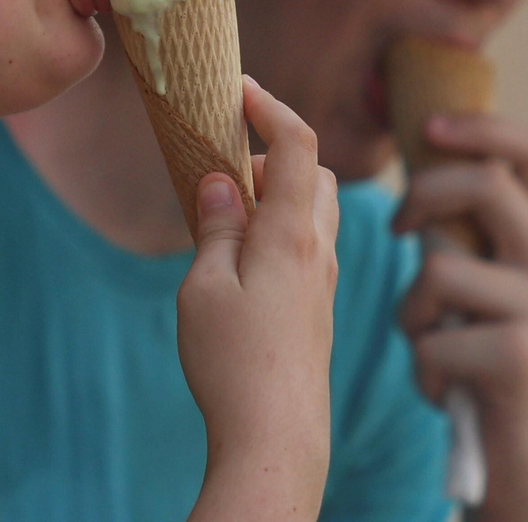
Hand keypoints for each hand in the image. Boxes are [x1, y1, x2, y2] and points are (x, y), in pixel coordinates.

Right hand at [181, 76, 338, 521]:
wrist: (277, 438)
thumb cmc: (234, 363)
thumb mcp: (203, 288)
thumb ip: (215, 228)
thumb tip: (220, 181)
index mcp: (290, 234)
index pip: (296, 143)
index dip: (270, 105)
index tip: (239, 88)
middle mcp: (318, 250)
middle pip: (314, 172)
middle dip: (274, 152)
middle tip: (223, 164)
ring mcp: (325, 281)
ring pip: (316, 210)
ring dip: (280, 193)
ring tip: (228, 213)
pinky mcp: (320, 309)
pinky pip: (310, 245)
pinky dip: (283, 228)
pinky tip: (244, 257)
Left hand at [393, 112, 527, 521]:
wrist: (518, 456)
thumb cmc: (477, 358)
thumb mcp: (475, 281)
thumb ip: (459, 227)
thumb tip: (416, 158)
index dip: (482, 125)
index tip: (426, 126)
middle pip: (485, 184)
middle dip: (421, 197)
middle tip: (397, 231)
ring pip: (440, 266)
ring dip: (411, 309)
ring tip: (430, 340)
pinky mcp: (523, 357)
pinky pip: (431, 336)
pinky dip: (420, 363)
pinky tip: (442, 385)